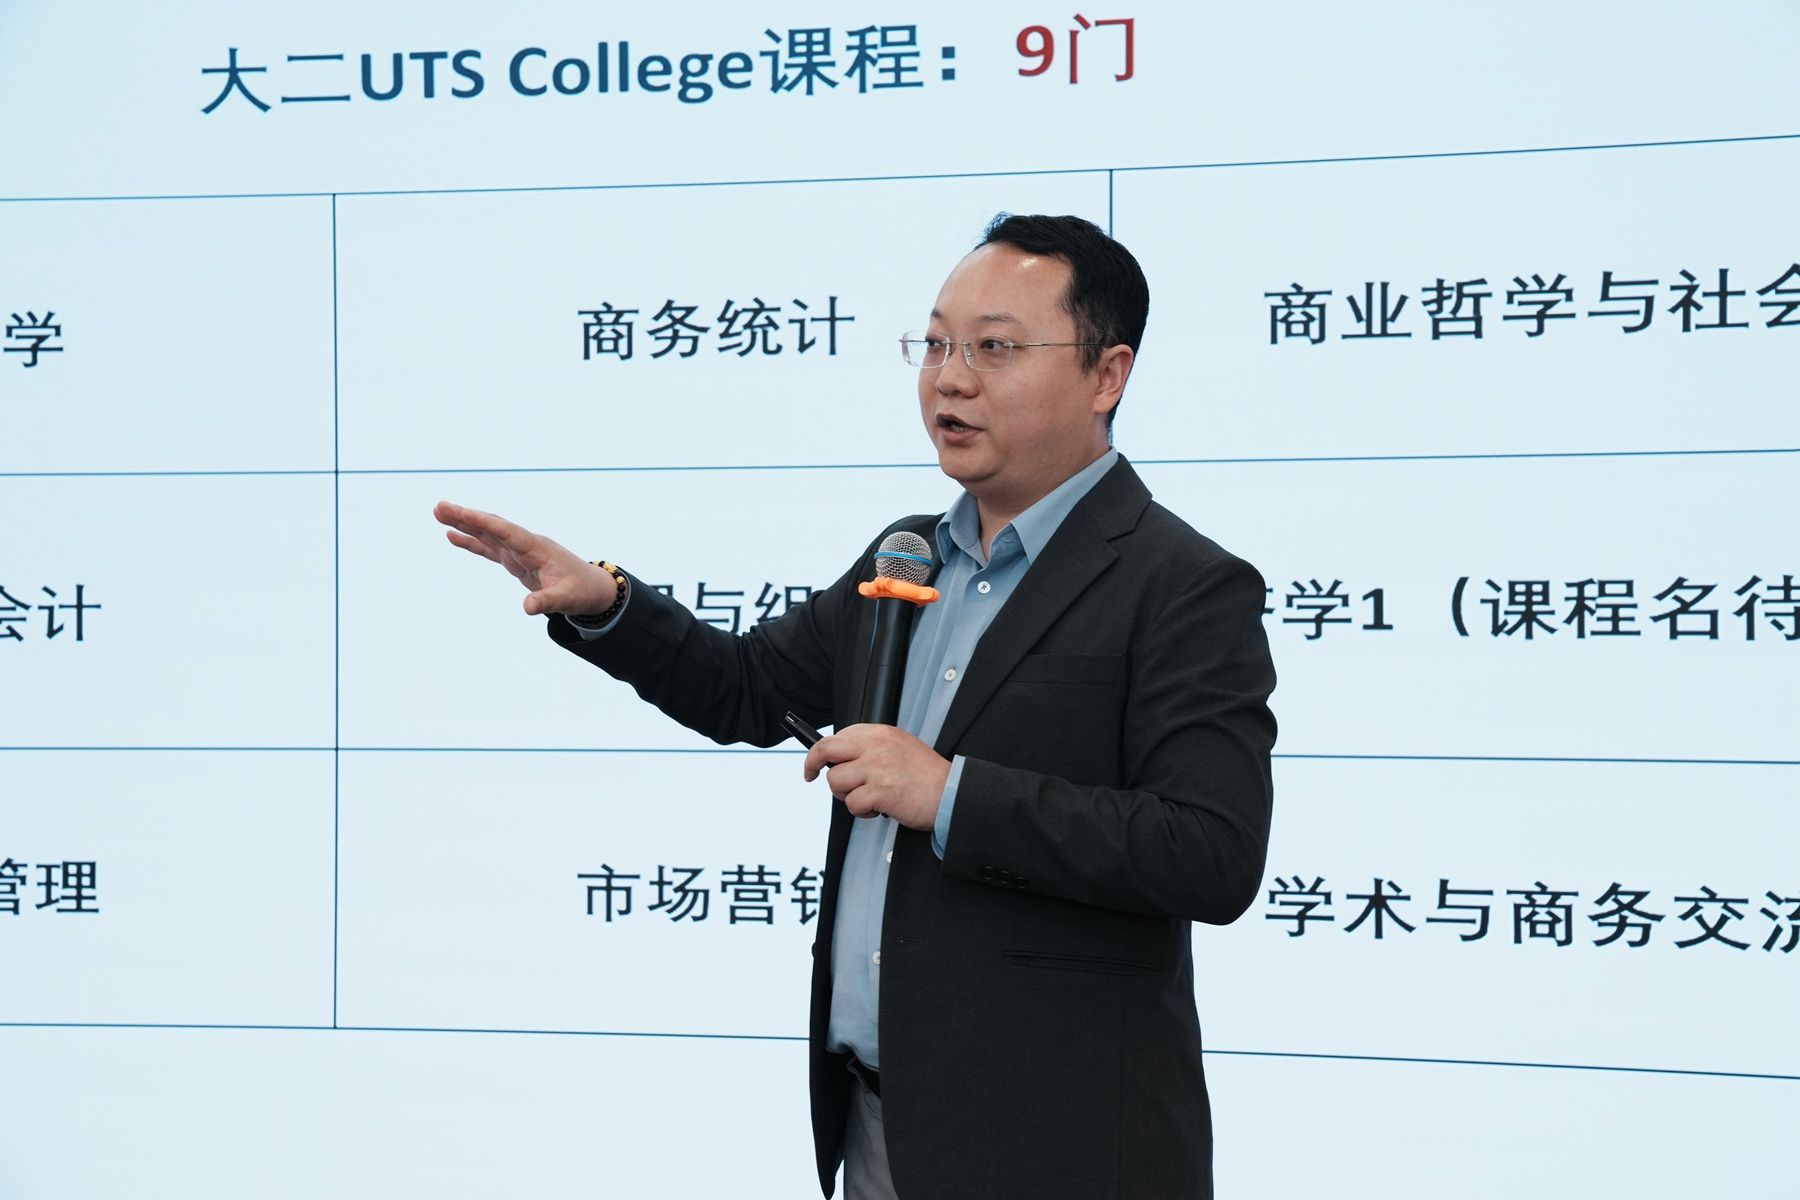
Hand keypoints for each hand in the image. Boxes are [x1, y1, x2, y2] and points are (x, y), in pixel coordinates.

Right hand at [434, 500, 616, 616]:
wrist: (591, 588)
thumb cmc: (580, 591)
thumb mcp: (565, 599)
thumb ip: (546, 602)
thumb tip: (527, 608)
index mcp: (537, 548)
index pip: (507, 532)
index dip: (484, 523)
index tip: (463, 512)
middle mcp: (525, 544)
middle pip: (492, 526)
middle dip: (467, 516)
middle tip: (439, 506)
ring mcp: (518, 551)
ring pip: (487, 533)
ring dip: (464, 523)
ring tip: (438, 513)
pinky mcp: (515, 560)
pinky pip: (489, 548)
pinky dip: (471, 541)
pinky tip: (452, 535)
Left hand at [803, 724, 949, 831]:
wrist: (951, 792)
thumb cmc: (928, 776)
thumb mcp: (899, 747)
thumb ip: (871, 748)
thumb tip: (841, 758)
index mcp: (879, 733)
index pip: (837, 736)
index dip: (821, 751)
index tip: (816, 763)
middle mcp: (875, 747)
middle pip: (825, 749)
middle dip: (812, 764)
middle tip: (811, 775)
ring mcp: (876, 769)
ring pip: (835, 782)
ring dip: (846, 795)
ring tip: (867, 798)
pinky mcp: (879, 792)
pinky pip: (852, 804)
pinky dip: (862, 812)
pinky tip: (878, 809)